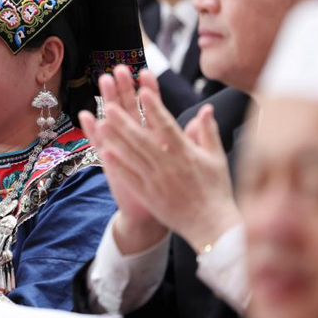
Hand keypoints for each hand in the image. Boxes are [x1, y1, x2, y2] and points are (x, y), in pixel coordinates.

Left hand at [85, 67, 240, 253]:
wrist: (211, 226)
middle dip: (125, 121)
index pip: (167, 126)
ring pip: (132, 156)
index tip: (143, 91)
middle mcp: (168, 165)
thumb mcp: (217, 158)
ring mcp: (156, 180)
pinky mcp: (148, 195)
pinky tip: (105, 152)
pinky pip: (130, 177)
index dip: (154, 108)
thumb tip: (206, 108)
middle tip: (110, 105)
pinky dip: (118, 164)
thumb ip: (207, 132)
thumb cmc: (216, 190)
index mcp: (186, 153)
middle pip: (142, 139)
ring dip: (116, 139)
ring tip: (101, 123)